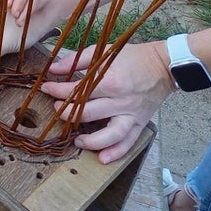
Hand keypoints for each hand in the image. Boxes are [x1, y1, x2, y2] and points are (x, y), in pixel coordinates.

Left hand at [40, 40, 173, 163]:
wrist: (162, 66)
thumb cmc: (131, 58)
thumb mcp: (103, 52)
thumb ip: (77, 60)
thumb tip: (53, 68)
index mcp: (111, 81)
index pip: (78, 91)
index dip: (58, 90)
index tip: (47, 89)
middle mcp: (121, 101)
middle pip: (89, 113)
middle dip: (68, 114)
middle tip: (57, 111)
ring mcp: (131, 115)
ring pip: (111, 135)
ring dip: (92, 141)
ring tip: (77, 141)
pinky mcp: (140, 123)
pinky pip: (129, 142)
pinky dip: (116, 153)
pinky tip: (102, 159)